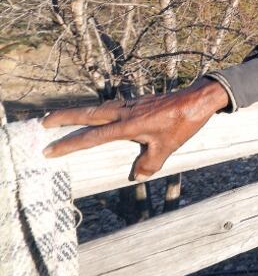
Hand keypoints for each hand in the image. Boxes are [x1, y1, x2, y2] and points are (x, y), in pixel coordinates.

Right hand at [41, 78, 229, 181]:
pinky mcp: (137, 102)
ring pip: (97, 108)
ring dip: (77, 113)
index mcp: (128, 125)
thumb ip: (150, 162)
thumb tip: (137, 175)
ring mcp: (130, 104)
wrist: (198, 99)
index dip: (70, 144)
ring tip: (60, 118)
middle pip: (87, 114)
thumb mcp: (167, 147)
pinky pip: (110, 106)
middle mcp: (124, 112)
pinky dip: (96, 111)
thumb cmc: (183, 123)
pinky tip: (94, 114)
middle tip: (42, 123)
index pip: (92, 137)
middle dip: (63, 118)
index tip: (50, 149)